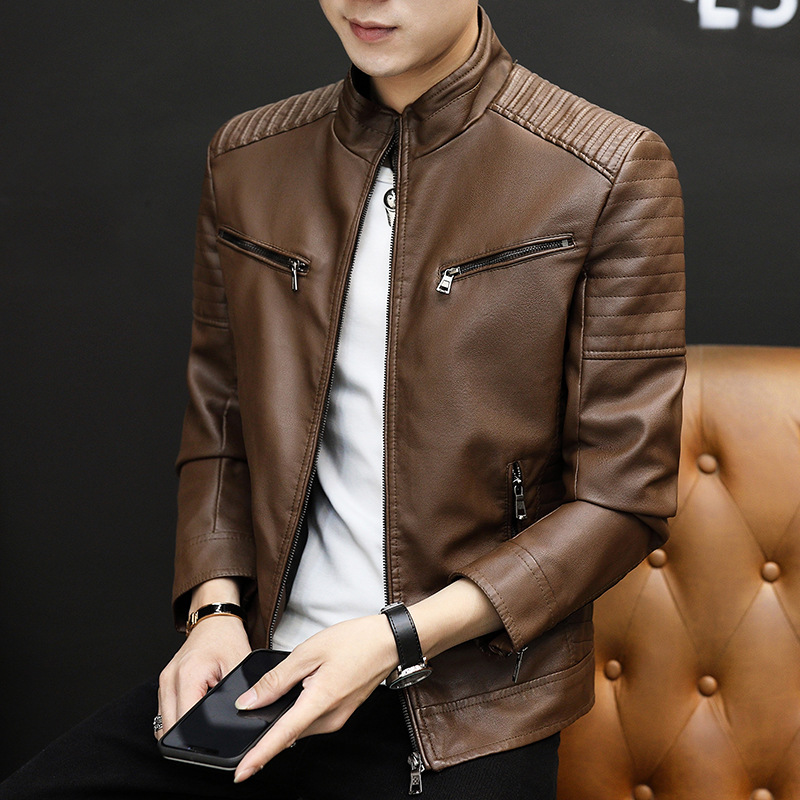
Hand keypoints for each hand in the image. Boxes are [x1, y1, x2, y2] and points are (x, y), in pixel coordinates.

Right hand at [156, 615, 250, 738]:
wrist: (214, 620)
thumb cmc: (226, 638)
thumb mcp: (240, 664)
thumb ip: (239, 691)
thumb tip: (241, 716)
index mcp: (187, 675)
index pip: (184, 722)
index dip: (198, 740)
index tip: (212, 747)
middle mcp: (169, 680)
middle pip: (170, 728)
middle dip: (188, 739)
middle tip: (211, 740)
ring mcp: (164, 682)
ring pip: (164, 724)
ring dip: (181, 730)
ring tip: (203, 726)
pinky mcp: (164, 685)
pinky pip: (165, 713)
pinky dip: (177, 720)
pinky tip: (194, 716)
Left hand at [232, 614, 396, 782]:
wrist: (388, 641)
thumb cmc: (355, 641)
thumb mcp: (308, 652)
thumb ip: (277, 679)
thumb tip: (251, 701)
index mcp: (320, 701)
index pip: (282, 735)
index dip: (259, 755)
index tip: (242, 772)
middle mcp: (330, 718)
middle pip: (289, 731)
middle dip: (271, 723)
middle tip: (265, 698)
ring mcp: (338, 718)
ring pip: (300, 724)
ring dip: (287, 713)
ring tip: (293, 682)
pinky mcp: (341, 714)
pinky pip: (312, 718)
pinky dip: (300, 709)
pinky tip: (303, 687)